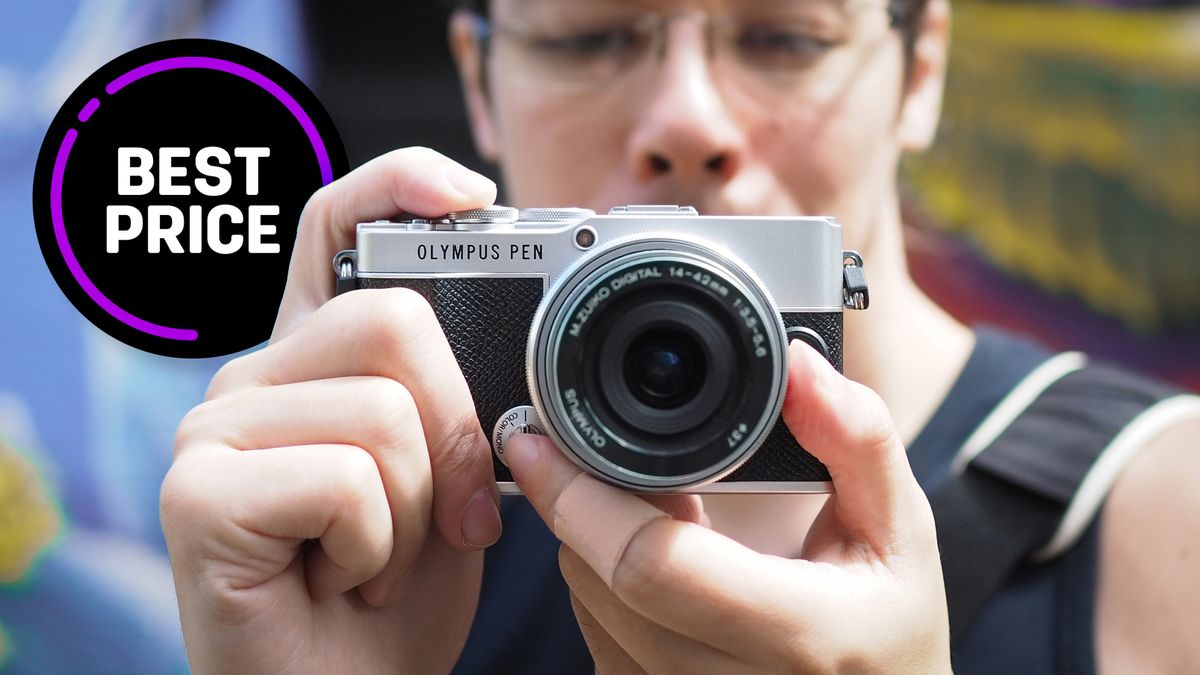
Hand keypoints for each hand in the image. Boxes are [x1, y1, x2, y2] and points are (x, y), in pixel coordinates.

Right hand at [161, 148, 500, 673]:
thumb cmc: (397, 593)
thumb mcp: (450, 480)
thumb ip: (457, 403)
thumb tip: (507, 358)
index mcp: (316, 361)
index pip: (334, 224)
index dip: (396, 182)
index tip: (468, 195)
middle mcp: (254, 377)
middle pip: (392, 319)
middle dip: (456, 434)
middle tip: (449, 518)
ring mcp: (214, 430)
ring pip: (383, 410)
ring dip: (419, 510)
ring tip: (379, 558)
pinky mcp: (197, 492)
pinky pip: (347, 480)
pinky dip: (378, 549)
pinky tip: (342, 579)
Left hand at [505, 340, 951, 673]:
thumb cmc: (891, 626)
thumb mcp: (902, 528)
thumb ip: (857, 439)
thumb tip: (797, 363)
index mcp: (798, 637)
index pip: (651, 565)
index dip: (582, 498)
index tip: (539, 439)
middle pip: (598, 580)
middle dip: (587, 505)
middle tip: (614, 458)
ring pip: (586, 607)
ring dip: (593, 542)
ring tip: (663, 510)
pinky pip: (595, 638)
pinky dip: (603, 585)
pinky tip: (658, 560)